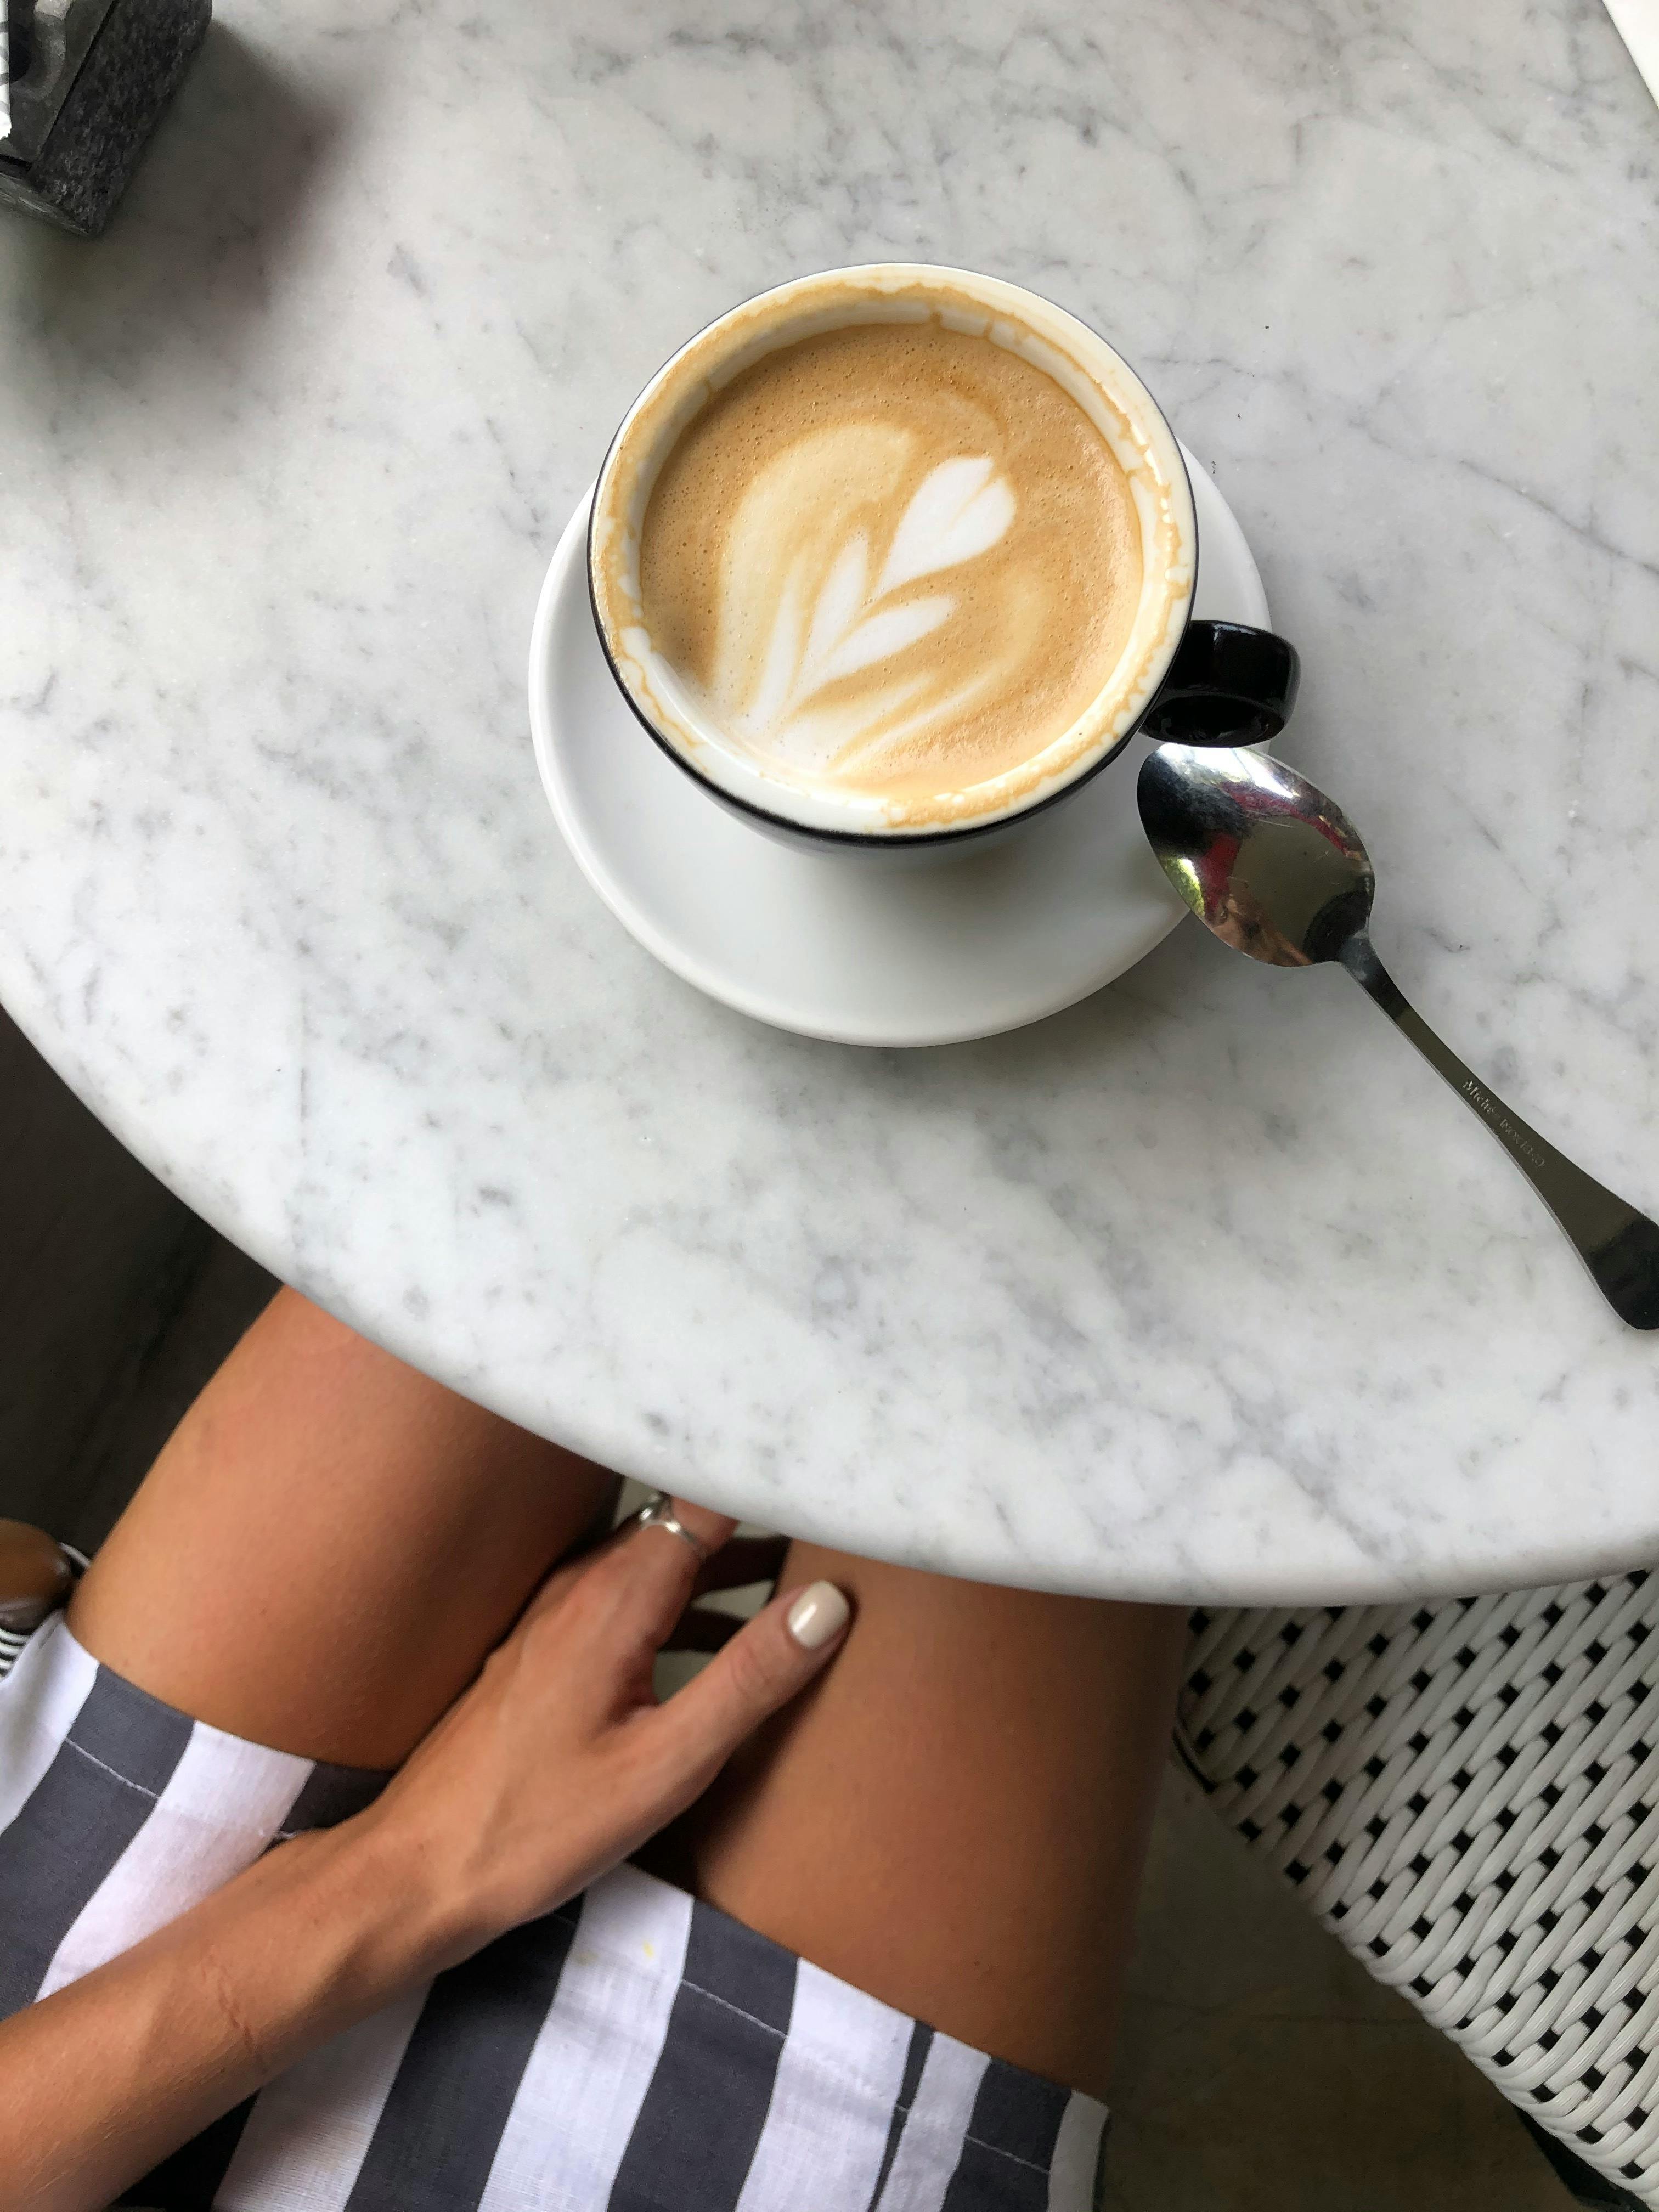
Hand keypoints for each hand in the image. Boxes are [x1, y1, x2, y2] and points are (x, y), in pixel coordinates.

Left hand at [357, 1498, 849, 1956]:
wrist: (418, 1870)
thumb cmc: (537, 1827)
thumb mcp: (665, 1766)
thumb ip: (749, 1679)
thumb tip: (828, 1602)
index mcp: (614, 1596)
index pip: (705, 1498)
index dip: (769, 1478)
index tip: (833, 1473)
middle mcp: (584, 1584)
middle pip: (688, 1518)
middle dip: (761, 1511)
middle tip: (839, 1516)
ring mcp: (561, 1613)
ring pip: (663, 1559)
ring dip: (731, 1559)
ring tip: (809, 1566)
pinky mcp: (552, 1647)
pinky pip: (637, 1595)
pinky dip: (693, 1597)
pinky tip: (730, 1636)